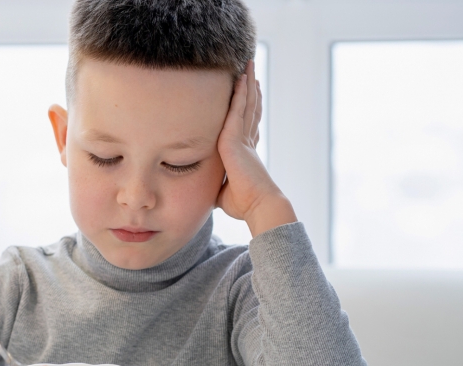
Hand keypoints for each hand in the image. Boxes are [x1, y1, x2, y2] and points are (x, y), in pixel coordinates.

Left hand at [216, 60, 296, 236]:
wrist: (258, 204)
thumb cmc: (243, 204)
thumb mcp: (223, 192)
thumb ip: (215, 185)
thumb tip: (204, 192)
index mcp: (245, 152)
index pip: (247, 124)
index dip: (250, 108)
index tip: (251, 94)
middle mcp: (247, 140)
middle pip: (250, 108)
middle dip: (251, 89)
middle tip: (251, 70)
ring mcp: (244, 137)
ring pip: (248, 103)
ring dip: (248, 82)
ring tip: (249, 64)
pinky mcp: (237, 137)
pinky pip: (240, 109)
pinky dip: (242, 92)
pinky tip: (242, 77)